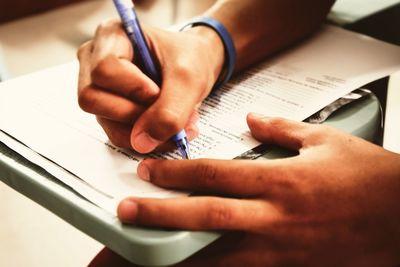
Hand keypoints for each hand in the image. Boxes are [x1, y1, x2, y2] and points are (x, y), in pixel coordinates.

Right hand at [77, 20, 223, 151]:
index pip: (104, 69)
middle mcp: (95, 60)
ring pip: (105, 121)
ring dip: (144, 130)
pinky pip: (118, 133)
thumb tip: (141, 142)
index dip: (132, 88)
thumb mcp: (189, 78)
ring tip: (177, 123)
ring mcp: (99, 88)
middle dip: (135, 113)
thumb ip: (169, 110)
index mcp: (112, 35)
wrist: (197, 66)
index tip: (157, 92)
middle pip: (93, 98)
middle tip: (167, 111)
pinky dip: (146, 137)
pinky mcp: (108, 110)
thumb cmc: (190, 58)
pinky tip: (167, 128)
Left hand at [117, 113, 399, 265]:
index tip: (148, 171)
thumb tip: (252, 118)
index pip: (215, 174)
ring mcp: (281, 248)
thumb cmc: (368, 177)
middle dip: (161, 213)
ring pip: (219, 255)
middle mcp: (274, 215)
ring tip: (144, 253)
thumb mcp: (325, 139)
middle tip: (125, 210)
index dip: (177, 173)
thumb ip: (281, 128)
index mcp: (280, 179)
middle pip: (206, 214)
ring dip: (179, 254)